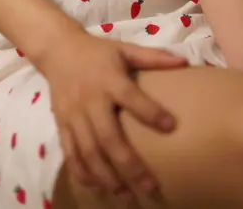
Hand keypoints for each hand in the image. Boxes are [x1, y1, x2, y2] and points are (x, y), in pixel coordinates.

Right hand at [38, 30, 189, 199]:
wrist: (58, 50)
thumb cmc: (97, 52)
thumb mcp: (124, 49)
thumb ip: (153, 57)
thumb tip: (185, 62)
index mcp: (109, 79)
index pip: (131, 97)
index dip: (150, 112)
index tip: (171, 127)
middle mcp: (91, 99)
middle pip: (108, 137)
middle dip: (128, 164)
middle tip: (150, 186)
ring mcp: (74, 114)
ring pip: (89, 151)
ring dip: (107, 176)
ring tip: (126, 196)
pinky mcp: (61, 124)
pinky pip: (70, 152)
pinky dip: (82, 172)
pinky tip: (97, 187)